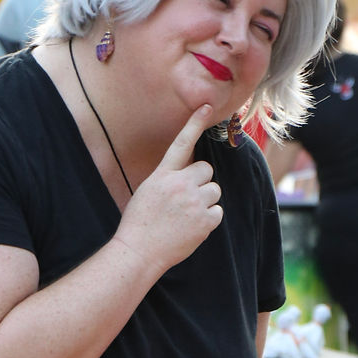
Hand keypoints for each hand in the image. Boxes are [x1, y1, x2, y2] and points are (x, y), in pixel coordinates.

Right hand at [116, 106, 222, 272]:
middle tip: (186, 199)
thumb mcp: (148, 191)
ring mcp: (194, 202)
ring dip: (206, 201)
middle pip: (207, 170)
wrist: (139, 250)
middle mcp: (180, 184)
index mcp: (163, 175)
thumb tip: (190, 175)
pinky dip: (209, 219)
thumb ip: (169, 179)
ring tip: (187, 215)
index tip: (207, 107)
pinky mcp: (205, 220)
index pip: (182, 143)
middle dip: (201, 182)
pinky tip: (192, 227)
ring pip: (214, 191)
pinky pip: (218, 212)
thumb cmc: (140, 222)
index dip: (194, 123)